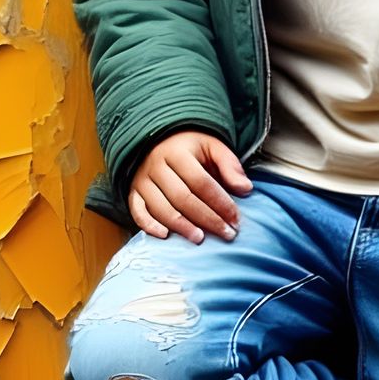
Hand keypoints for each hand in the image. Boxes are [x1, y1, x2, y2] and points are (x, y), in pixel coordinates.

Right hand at [129, 130, 252, 241]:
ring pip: (161, 208)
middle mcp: (156, 166)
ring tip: (200, 239)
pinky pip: (137, 212)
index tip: (236, 219)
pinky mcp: (133, 193)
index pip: (201, 182)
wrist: (157, 140)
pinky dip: (149, 225)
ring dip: (181, 226)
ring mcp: (142, 180)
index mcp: (178, 153)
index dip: (220, 202)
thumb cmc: (190, 148)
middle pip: (182, 198)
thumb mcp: (212, 147)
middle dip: (207, 218)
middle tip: (226, 234)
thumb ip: (229, 166)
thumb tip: (245, 189)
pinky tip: (165, 236)